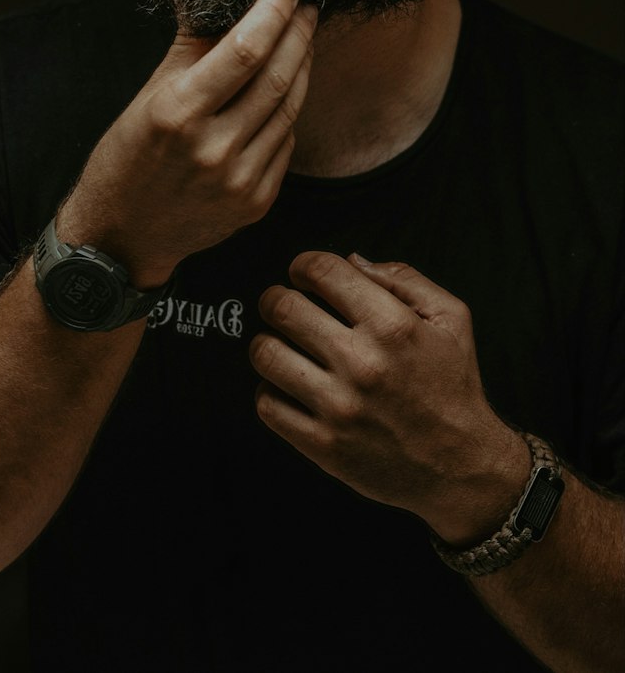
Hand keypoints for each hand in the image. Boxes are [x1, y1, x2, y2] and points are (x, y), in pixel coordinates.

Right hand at [57, 0, 316, 286]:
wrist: (122, 236)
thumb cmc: (128, 158)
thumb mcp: (148, 95)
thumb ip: (189, 46)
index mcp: (178, 112)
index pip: (244, 50)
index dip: (273, 13)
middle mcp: (212, 148)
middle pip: (277, 77)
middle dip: (298, 35)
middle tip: (307, 8)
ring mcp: (239, 180)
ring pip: (289, 110)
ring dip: (302, 69)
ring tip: (302, 41)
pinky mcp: (256, 203)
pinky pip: (285, 144)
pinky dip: (286, 113)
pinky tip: (283, 93)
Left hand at [250, 252, 527, 543]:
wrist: (462, 468)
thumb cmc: (454, 386)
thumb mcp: (451, 319)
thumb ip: (403, 279)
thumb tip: (351, 260)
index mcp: (393, 325)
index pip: (321, 270)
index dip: (303, 265)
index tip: (302, 274)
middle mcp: (362, 363)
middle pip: (281, 307)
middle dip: (275, 298)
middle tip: (282, 305)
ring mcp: (339, 407)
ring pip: (265, 354)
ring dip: (268, 342)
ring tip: (283, 344)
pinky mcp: (323, 445)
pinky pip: (266, 403)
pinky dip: (270, 389)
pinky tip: (290, 385)